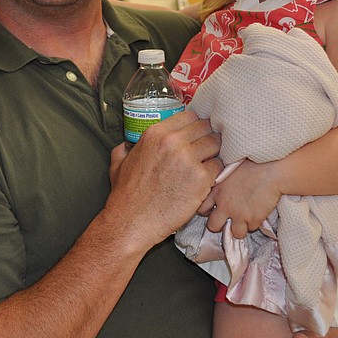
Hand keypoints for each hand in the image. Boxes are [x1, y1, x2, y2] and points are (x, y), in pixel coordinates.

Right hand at [106, 111, 221, 248]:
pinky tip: (206, 181)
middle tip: (205, 150)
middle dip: (207, 138)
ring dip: (214, 154)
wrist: (131, 222)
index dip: (196, 126)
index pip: (190, 116)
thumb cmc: (125, 195)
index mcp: (155, 134)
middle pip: (206, 128)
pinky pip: (219, 167)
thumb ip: (124, 149)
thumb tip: (125, 145)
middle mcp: (173, 142)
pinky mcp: (201, 179)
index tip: (197, 135)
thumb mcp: (118, 163)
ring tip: (207, 165)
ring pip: (216, 145)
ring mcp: (188, 159)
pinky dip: (215, 173)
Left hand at [198, 159, 280, 238]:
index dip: (207, 211)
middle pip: (213, 226)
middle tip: (226, 221)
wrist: (270, 169)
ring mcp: (239, 214)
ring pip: (235, 233)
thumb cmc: (251, 163)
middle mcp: (224, 205)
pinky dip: (255, 224)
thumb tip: (220, 185)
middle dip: (218, 226)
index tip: (213, 210)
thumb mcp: (228, 169)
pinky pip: (252, 228)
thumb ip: (221, 181)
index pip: (202, 209)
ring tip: (245, 221)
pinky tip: (258, 214)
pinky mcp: (254, 219)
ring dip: (239, 229)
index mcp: (216, 191)